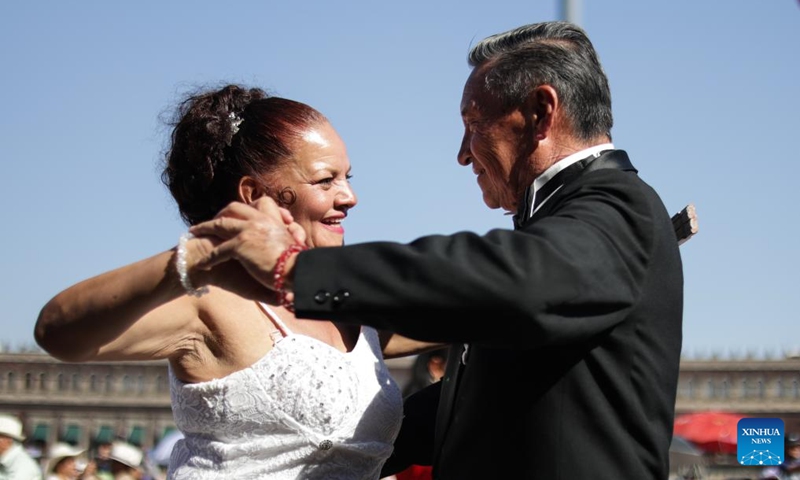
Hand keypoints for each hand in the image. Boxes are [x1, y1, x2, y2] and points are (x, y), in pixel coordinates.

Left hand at [189, 197, 303, 291]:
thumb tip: (288, 239)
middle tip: (210, 221)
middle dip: (219, 214)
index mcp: (272, 219)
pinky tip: (202, 265)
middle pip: (233, 209)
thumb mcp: (293, 242)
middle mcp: (259, 220)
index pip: (257, 204)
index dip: (245, 208)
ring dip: (205, 229)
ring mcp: (248, 231)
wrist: (297, 269)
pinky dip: (208, 258)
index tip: (236, 214)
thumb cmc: (299, 262)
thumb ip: (287, 235)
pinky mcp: (240, 245)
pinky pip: (218, 250)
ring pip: (220, 225)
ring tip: (193, 234)